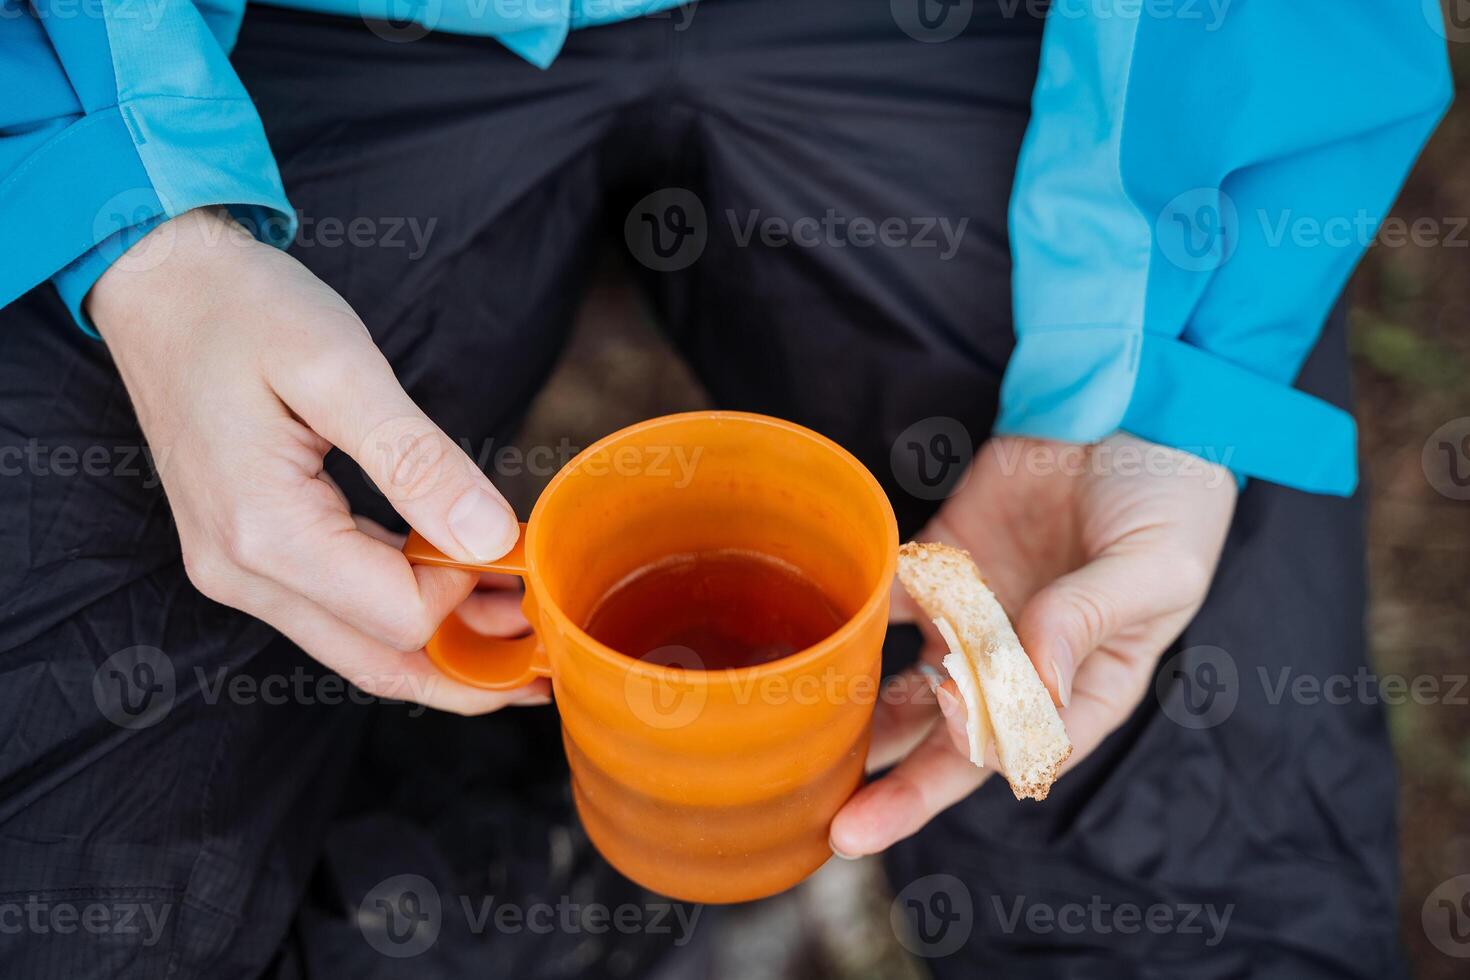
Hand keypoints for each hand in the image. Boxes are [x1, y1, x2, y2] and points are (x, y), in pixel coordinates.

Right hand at [89, 208, 547, 713]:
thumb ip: (417, 460)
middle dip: (469, 661)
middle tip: (547, 638)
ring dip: (441, 640)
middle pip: (380, 661)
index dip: (470, 588)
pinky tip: (457, 582)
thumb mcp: (339, 368)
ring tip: (518, 611)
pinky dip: (403, 607)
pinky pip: (338, 610)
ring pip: (360, 647)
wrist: (162, 286)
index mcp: (264, 533)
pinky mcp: (251, 554)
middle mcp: (243, 572)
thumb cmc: (242, 311)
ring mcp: (241, 571)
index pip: (401, 615)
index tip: (511, 539)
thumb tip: (490, 537)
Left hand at [830, 433, 1235, 855]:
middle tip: (839, 832)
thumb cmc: (1170, 498)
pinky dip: (859, 619)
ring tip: (804, 754)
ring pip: (907, 685)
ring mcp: (976, 616)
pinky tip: (822, 643)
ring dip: (861, 718)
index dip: (963, 775)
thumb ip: (1086, 619)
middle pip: (951, 740)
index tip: (911, 787)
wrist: (1134, 404)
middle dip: (896, 788)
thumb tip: (1028, 680)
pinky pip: (892, 601)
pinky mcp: (943, 564)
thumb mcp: (1153, 566)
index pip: (1017, 750)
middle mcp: (1021, 665)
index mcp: (1085, 686)